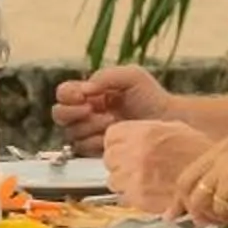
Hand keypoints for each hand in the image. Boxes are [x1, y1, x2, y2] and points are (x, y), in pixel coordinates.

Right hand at [51, 64, 173, 150]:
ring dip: (90, 126)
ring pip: (72, 132)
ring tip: (112, 121)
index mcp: (91, 93)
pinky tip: (112, 135)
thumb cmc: (152, 97)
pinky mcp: (97, 151)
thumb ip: (105, 76)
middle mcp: (86, 113)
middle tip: (91, 109)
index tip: (82, 95)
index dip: (67, 95)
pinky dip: (96, 141)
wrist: (168, 122)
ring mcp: (91, 133)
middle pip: (59, 114)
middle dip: (72, 112)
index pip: (64, 93)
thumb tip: (84, 89)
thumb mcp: (131, 76)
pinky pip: (83, 148)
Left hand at [103, 119, 209, 209]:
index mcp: (144, 132)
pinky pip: (123, 197)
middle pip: (109, 158)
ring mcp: (136, 176)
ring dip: (123, 182)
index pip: (111, 136)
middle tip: (132, 167)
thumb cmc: (199, 154)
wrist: (213, 179)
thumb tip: (131, 135)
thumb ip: (147, 130)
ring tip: (141, 181)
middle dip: (118, 163)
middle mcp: (136, 152)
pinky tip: (147, 192)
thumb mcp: (174, 129)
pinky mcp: (140, 197)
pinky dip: (132, 197)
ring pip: (113, 180)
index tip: (122, 148)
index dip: (116, 143)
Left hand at [173, 138, 227, 227]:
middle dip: (187, 207)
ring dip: (213, 216)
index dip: (182, 195)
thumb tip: (197, 216)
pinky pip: (216, 208)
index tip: (175, 212)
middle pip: (186, 183)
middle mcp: (223, 151)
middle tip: (191, 223)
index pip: (192, 172)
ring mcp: (225, 163)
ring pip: (198, 200)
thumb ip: (222, 197)